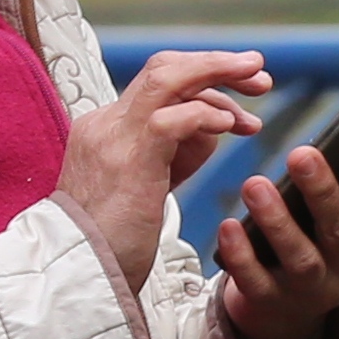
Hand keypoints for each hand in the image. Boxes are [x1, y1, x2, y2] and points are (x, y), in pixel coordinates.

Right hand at [60, 47, 265, 279]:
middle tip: (260, 71)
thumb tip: (212, 131)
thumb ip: (173, 154)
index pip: (159, 84)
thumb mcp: (145, 188)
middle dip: (216, 64)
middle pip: (164, 68)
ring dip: (218, 74)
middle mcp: (106, 123)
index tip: (243, 102)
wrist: (78, 274)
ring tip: (259, 86)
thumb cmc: (114, 245)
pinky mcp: (130, 159)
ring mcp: (115, 137)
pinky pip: (170, 117)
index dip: (205, 83)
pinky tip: (231, 126)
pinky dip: (205, 114)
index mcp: (107, 128)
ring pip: (166, 78)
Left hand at [214, 121, 338, 338]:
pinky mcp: (271, 302)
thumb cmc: (320, 242)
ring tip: (254, 184)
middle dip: (323, 191)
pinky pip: (256, 281)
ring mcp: (311, 289)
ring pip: (300, 258)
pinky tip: (228, 227)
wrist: (287, 311)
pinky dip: (242, 257)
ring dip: (278, 222)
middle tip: (301, 153)